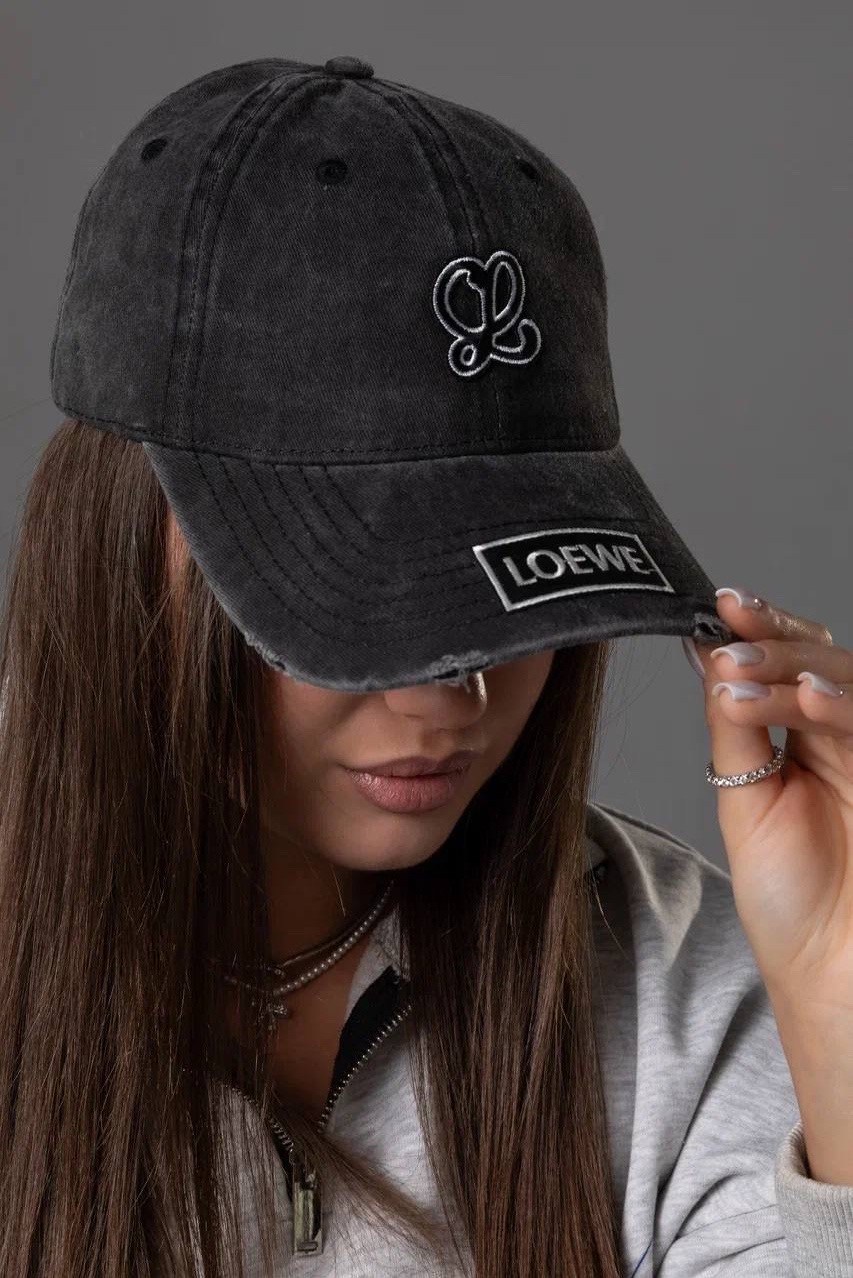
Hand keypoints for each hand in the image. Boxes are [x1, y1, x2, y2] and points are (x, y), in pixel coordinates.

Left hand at [683, 587, 852, 1183]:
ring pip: (845, 686)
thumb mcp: (745, 799)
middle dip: (773, 641)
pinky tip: (802, 700)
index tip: (719, 605)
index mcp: (806, 739)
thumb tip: (707, 654)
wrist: (827, 977)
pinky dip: (832, 711)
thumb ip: (737, 727)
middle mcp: (843, 740)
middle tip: (728, 629)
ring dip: (792, 671)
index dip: (760, 630)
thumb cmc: (792, 900)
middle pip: (823, 661)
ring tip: (741, 671)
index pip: (791, 664)